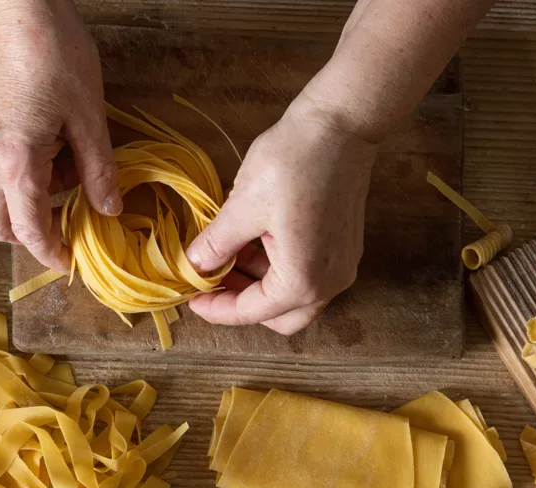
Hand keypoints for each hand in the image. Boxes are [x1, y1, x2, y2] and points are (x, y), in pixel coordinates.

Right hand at [0, 0, 121, 271]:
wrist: (13, 7)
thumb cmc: (55, 54)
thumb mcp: (89, 116)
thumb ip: (98, 169)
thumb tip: (109, 209)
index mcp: (14, 162)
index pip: (29, 229)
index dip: (51, 252)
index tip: (71, 263)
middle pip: (0, 224)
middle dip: (33, 234)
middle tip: (71, 224)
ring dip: (32, 199)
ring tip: (71, 165)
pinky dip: (21, 175)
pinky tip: (51, 147)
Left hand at [185, 97, 377, 333]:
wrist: (342, 124)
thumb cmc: (293, 162)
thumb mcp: (243, 206)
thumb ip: (216, 245)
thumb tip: (195, 266)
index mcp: (303, 280)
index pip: (251, 312)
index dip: (216, 308)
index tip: (191, 299)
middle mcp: (330, 283)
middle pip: (280, 316)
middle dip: (243, 303)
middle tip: (211, 280)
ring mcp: (342, 265)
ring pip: (294, 296)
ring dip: (259, 283)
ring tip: (227, 254)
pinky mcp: (345, 246)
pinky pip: (309, 273)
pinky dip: (278, 268)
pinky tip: (252, 241)